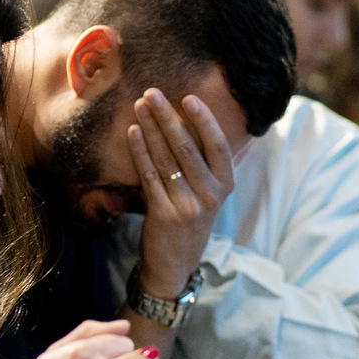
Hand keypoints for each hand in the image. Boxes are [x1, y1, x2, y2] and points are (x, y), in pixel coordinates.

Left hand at [127, 88, 235, 296]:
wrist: (174, 265)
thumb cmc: (190, 222)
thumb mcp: (210, 196)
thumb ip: (210, 166)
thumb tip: (212, 127)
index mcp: (225, 186)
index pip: (218, 146)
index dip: (204, 120)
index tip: (188, 97)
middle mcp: (210, 195)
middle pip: (187, 147)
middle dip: (168, 117)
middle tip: (151, 93)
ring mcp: (187, 206)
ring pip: (166, 158)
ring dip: (151, 128)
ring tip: (139, 106)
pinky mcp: (164, 214)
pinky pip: (149, 175)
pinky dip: (140, 151)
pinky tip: (133, 133)